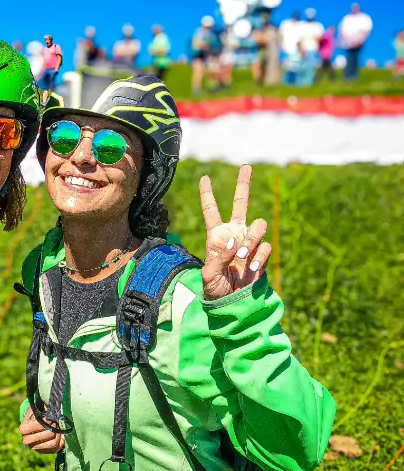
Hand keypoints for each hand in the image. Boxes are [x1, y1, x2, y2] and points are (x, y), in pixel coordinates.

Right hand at [19, 407, 64, 453]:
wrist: (36, 426)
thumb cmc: (37, 415)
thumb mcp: (36, 409)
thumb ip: (40, 408)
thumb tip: (49, 408)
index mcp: (23, 428)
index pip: (37, 425)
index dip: (46, 421)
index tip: (51, 418)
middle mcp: (27, 440)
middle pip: (48, 434)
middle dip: (54, 427)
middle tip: (56, 422)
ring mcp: (35, 448)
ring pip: (54, 442)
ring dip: (59, 434)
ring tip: (58, 428)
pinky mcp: (44, 452)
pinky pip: (57, 448)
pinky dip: (61, 440)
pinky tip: (60, 435)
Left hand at [199, 164, 271, 299]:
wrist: (233, 304)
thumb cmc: (215, 290)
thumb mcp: (209, 275)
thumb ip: (219, 257)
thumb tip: (233, 242)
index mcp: (216, 236)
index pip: (211, 211)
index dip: (207, 194)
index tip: (204, 177)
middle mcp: (234, 234)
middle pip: (241, 204)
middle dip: (243, 184)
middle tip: (246, 166)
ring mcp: (249, 243)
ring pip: (258, 226)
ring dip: (252, 239)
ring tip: (243, 256)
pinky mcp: (261, 255)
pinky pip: (265, 247)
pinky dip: (259, 256)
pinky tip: (251, 269)